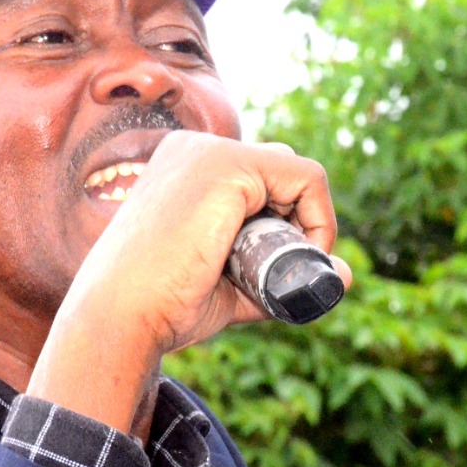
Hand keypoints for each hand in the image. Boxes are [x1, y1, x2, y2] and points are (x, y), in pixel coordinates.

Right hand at [28, 132, 350, 433]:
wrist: (122, 317)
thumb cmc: (164, 306)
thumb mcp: (230, 285)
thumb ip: (281, 276)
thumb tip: (344, 276)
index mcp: (183, 167)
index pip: (261, 179)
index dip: (285, 223)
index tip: (279, 268)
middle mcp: (194, 148)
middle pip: (283, 171)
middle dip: (299, 221)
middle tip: (284, 271)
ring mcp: (210, 151)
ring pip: (298, 174)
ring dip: (310, 222)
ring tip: (281, 267)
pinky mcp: (228, 165)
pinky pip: (306, 177)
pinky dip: (320, 217)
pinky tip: (303, 251)